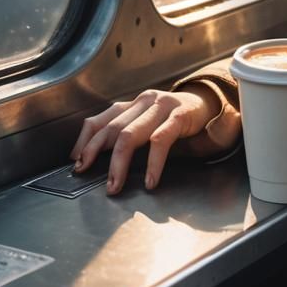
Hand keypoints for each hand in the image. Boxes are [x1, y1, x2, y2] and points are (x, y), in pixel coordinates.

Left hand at [69, 87, 221, 194]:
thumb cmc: (174, 119)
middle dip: (95, 154)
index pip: (101, 119)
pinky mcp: (180, 115)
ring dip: (119, 163)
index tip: (76, 163)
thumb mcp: (147, 123)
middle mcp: (145, 101)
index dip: (85, 141)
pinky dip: (153, 162)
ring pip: (131, 134)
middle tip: (87, 175)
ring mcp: (162, 106)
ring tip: (114, 185)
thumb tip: (92, 158)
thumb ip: (126, 132)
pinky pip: (161, 140)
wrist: (210, 105)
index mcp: (134, 104)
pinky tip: (151, 180)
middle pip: (113, 128)